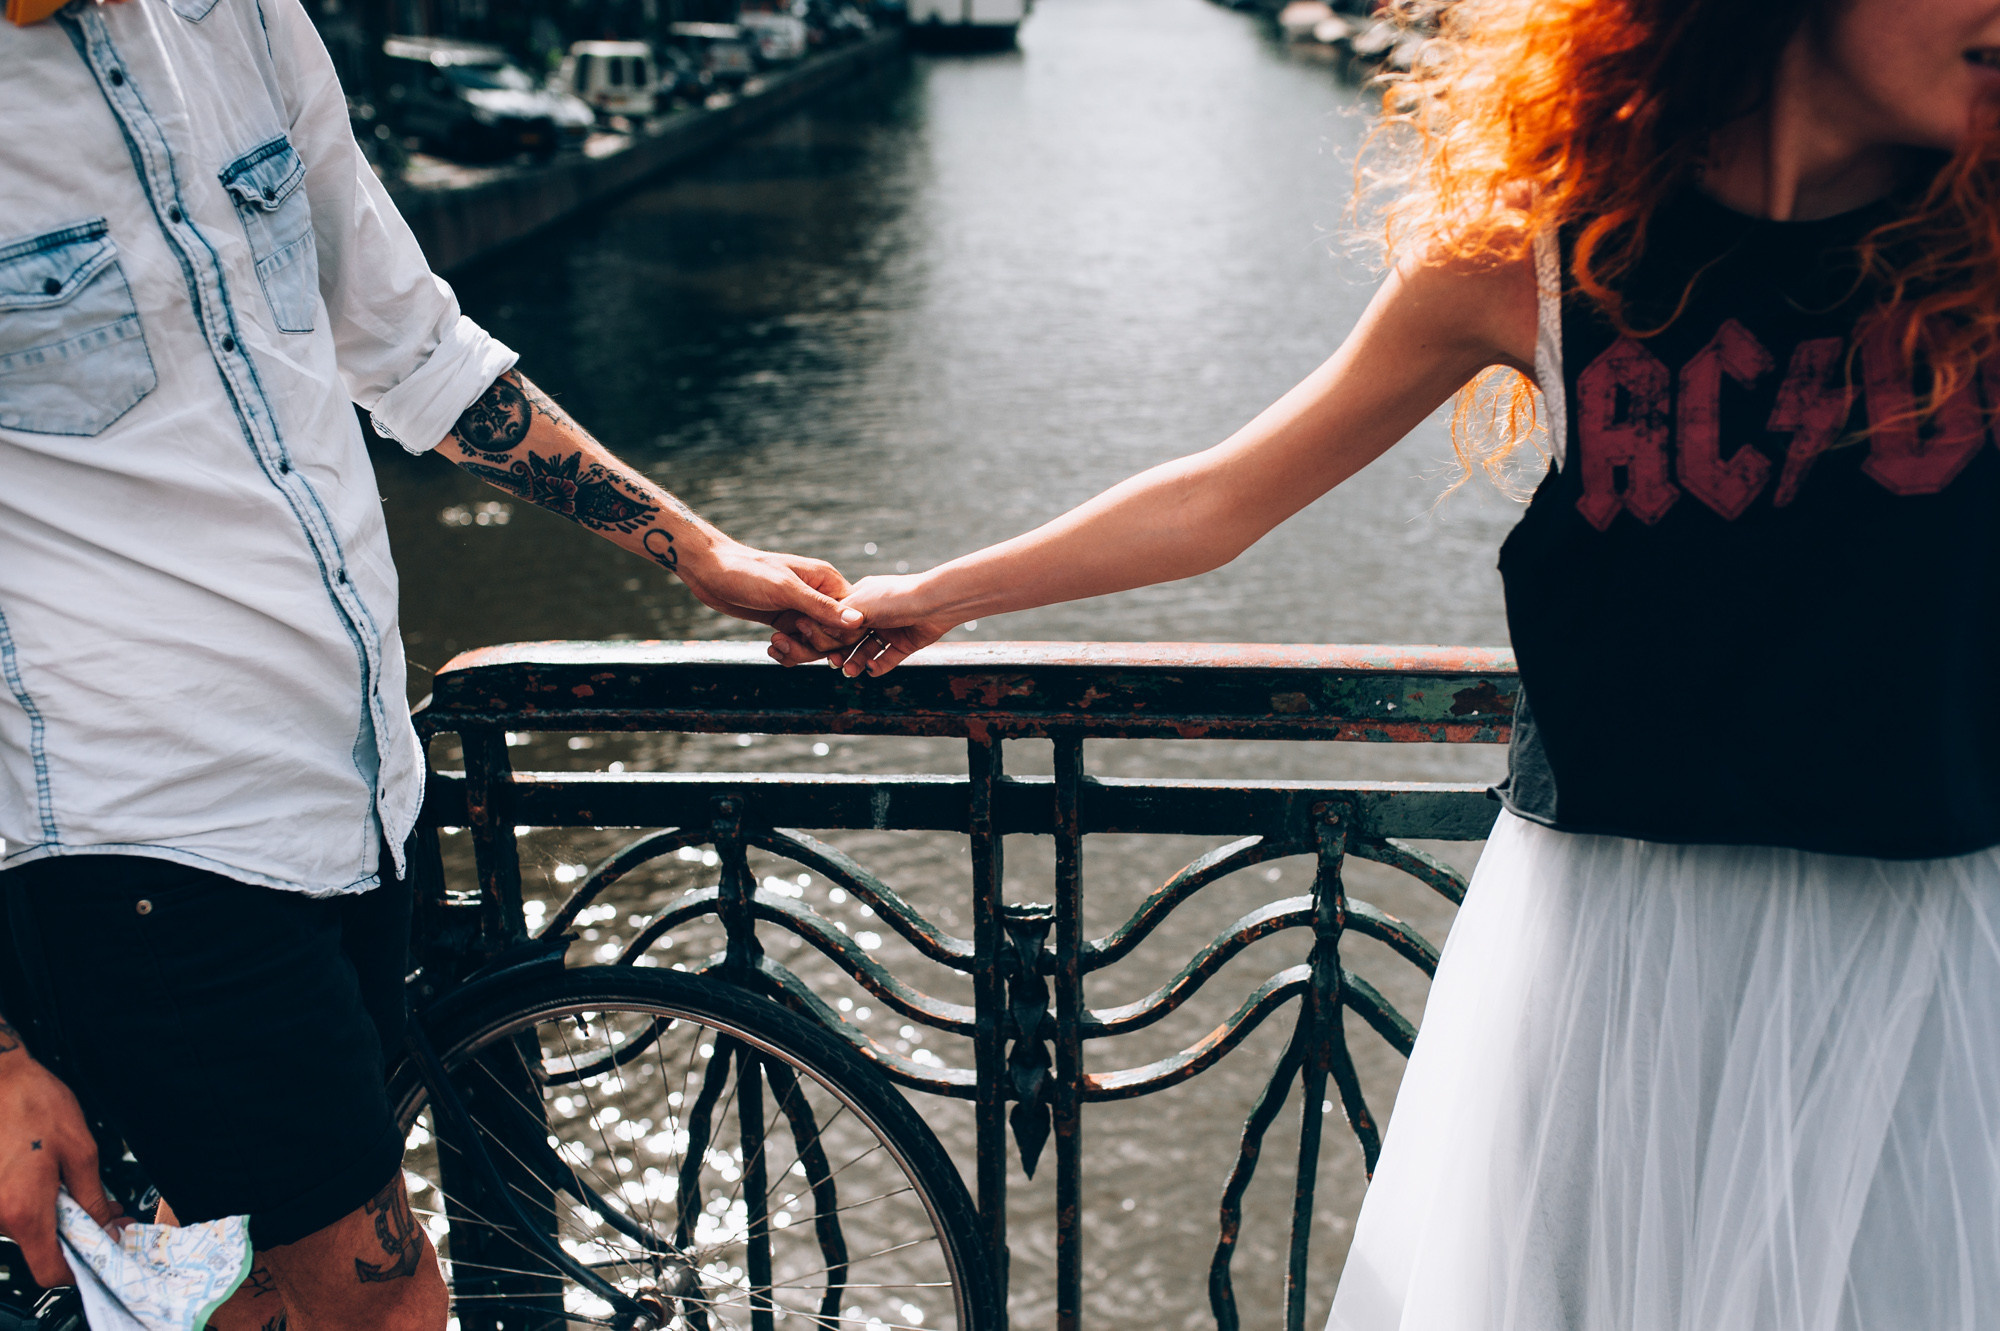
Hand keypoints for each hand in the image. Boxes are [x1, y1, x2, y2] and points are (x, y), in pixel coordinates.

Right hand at [0, 1041, 122, 1286]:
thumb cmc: (35, 1106)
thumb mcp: (80, 1151)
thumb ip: (92, 1198)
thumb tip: (106, 1227)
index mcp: (24, 1212)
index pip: (49, 1270)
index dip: (78, 1269)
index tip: (100, 1252)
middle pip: (38, 1248)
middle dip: (73, 1233)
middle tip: (102, 1208)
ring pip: (26, 1228)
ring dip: (52, 1213)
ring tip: (68, 1181)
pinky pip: (10, 1210)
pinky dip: (31, 1201)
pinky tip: (44, 1175)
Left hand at [676, 538, 863, 636]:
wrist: (709, 571)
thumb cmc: (747, 573)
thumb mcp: (785, 590)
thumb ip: (821, 608)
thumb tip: (858, 622)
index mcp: (827, 581)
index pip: (852, 617)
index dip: (835, 634)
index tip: (806, 631)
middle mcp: (819, 596)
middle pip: (835, 636)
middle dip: (812, 645)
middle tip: (784, 637)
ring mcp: (801, 610)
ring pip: (816, 646)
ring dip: (796, 651)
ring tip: (774, 644)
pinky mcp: (785, 621)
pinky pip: (798, 646)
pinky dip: (786, 652)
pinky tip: (770, 648)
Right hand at [771, 573, 959, 675]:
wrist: (935, 602)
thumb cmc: (894, 597)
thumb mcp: (859, 606)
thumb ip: (836, 620)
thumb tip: (810, 630)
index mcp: (860, 599)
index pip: (837, 621)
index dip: (828, 634)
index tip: (818, 645)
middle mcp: (874, 614)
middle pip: (852, 638)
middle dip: (842, 652)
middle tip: (834, 664)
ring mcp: (890, 628)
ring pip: (868, 650)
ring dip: (857, 661)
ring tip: (851, 672)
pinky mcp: (906, 642)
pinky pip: (888, 658)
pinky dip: (878, 665)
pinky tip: (871, 668)